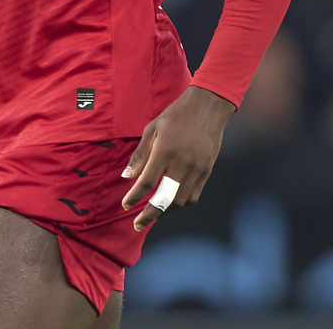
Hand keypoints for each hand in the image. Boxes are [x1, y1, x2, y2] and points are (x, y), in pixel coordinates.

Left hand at [121, 85, 235, 230]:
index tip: (125, 204)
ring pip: (180, 201)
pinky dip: (180, 205)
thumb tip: (127, 176)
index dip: (135, 196)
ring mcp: (196, 169)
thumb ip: (140, 155)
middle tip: (137, 224)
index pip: (147, 181)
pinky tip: (170, 206)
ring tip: (152, 215)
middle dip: (149, 215)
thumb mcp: (152, 129)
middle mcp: (181, 163)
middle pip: (164, 198)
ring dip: (165, 212)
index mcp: (165, 150)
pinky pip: (193, 196)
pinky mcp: (206, 171)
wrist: (207, 107)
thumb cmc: (176, 116)